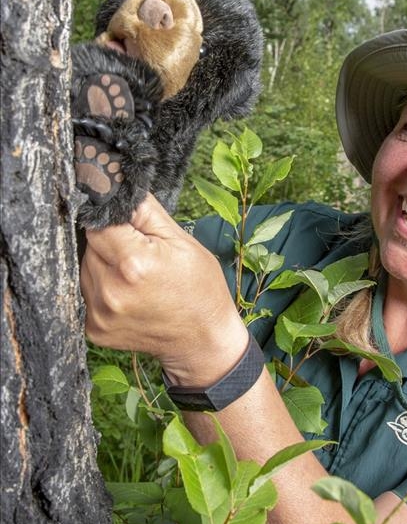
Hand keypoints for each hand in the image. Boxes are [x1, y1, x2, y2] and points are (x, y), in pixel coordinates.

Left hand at [81, 193, 247, 385]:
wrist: (202, 339)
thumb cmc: (199, 287)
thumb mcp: (182, 241)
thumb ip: (146, 211)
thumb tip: (118, 184)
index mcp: (134, 264)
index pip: (99, 222)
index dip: (114, 220)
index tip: (130, 227)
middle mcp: (110, 290)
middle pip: (91, 245)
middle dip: (111, 243)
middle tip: (141, 255)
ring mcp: (99, 313)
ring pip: (86, 268)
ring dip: (104, 264)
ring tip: (136, 276)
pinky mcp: (93, 329)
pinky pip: (87, 292)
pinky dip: (103, 287)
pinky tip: (128, 293)